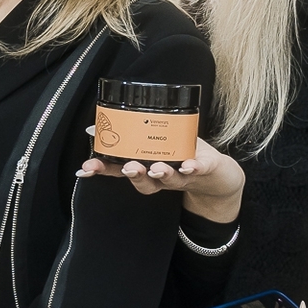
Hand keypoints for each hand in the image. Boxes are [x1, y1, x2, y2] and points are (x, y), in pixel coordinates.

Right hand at [77, 134, 243, 224]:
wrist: (221, 178)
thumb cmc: (185, 157)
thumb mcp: (155, 146)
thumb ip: (130, 137)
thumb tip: (93, 127)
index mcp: (147, 168)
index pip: (121, 171)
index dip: (103, 170)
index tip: (86, 169)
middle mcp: (163, 177)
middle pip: (144, 180)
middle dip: (134, 174)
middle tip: (128, 168)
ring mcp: (184, 174)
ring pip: (169, 178)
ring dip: (162, 172)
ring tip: (157, 167)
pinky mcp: (206, 169)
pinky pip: (199, 168)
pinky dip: (194, 167)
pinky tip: (190, 165)